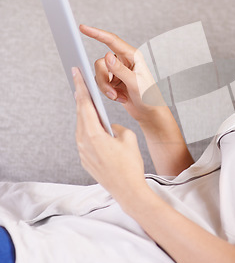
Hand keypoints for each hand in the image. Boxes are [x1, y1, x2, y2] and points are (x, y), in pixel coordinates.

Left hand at [73, 67, 146, 199]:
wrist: (128, 191)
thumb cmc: (131, 164)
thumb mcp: (128, 138)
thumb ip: (116, 127)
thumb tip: (109, 127)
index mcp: (94, 134)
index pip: (85, 104)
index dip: (80, 86)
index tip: (75, 72)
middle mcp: (83, 142)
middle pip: (80, 114)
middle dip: (80, 96)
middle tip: (79, 80)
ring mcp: (82, 152)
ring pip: (81, 126)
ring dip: (84, 113)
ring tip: (87, 99)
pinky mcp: (85, 160)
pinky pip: (84, 138)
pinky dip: (88, 128)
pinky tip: (93, 124)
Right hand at [80, 24, 165, 124]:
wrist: (150, 113)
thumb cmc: (149, 96)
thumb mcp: (135, 83)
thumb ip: (120, 69)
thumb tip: (107, 56)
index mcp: (133, 56)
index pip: (112, 41)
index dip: (97, 33)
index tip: (83, 28)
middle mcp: (124, 61)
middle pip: (101, 63)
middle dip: (103, 80)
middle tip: (113, 92)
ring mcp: (118, 71)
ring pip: (99, 74)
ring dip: (106, 88)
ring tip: (118, 97)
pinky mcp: (114, 81)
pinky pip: (101, 83)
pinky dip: (108, 93)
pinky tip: (120, 97)